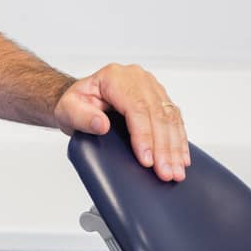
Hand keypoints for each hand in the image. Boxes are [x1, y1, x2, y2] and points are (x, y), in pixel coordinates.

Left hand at [55, 63, 189, 182]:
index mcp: (115, 77)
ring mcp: (150, 87)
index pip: (137, 108)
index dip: (144, 135)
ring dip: (175, 147)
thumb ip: (81, 116)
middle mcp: (137, 78)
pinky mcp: (159, 97)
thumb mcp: (67, 109)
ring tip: (176, 171)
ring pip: (170, 117)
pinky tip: (182, 158)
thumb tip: (101, 124)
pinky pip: (174, 119)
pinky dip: (179, 140)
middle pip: (158, 114)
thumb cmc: (74, 104)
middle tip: (166, 173)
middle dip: (164, 147)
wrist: (79, 101)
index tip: (147, 160)